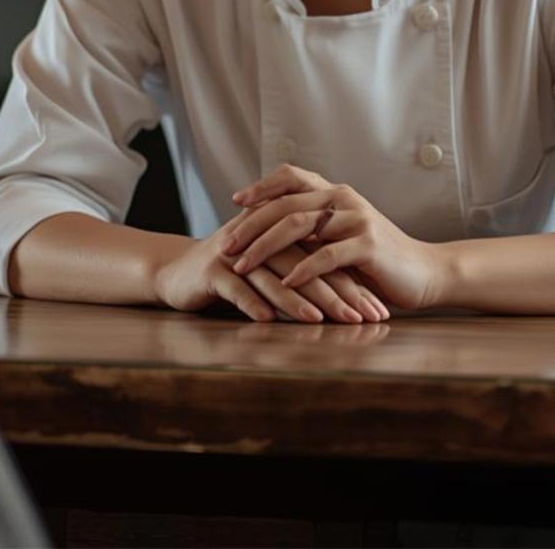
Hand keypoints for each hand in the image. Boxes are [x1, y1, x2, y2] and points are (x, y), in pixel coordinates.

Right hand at [151, 225, 386, 323]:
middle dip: (336, 293)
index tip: (377, 310)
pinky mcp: (210, 271)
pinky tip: (269, 320)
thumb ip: (307, 273)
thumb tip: (355, 299)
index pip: (326, 258)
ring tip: (320, 319)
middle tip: (360, 317)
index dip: (353, 284)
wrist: (177, 272)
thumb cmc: (234, 276)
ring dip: (296, 300)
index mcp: (283, 233)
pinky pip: (235, 288)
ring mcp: (235, 254)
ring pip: (272, 276)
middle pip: (305, 264)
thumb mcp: (273, 269)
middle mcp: (261, 238)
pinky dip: (252, 304)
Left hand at [221, 165, 446, 310]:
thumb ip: (314, 226)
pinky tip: (284, 283)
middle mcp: (344, 199)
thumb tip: (268, 227)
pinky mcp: (368, 245)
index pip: (290, 176)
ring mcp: (357, 219)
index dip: (260, 187)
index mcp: (335, 193)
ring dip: (264, 247)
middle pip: (285, 204)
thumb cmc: (376, 259)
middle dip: (250, 226)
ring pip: (298, 226)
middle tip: (225, 245)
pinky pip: (325, 256)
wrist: (425, 272)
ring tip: (242, 265)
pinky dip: (301, 270)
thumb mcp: (342, 235)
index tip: (234, 202)